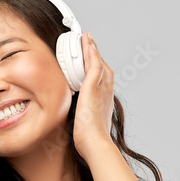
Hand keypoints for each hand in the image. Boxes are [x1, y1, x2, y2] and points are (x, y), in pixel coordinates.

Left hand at [71, 31, 115, 156]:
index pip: (101, 77)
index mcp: (104, 99)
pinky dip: (91, 51)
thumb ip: (81, 115)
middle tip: (88, 42)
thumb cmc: (90, 139)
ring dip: (92, 48)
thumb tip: (73, 118)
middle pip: (102, 66)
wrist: (96, 143)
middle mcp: (106, 91)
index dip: (95, 66)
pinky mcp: (94, 87)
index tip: (89, 58)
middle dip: (95, 54)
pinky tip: (87, 42)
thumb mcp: (85, 123)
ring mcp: (101, 88)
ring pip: (98, 62)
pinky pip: (93, 64)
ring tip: (87, 37)